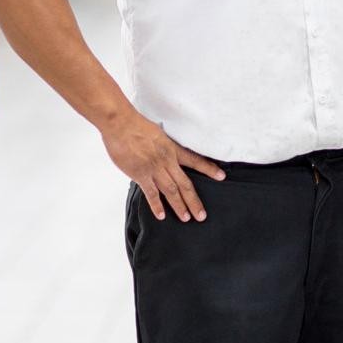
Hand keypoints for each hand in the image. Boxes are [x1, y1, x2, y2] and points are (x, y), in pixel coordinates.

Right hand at [105, 117, 224, 221]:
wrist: (121, 124)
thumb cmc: (136, 125)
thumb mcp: (158, 133)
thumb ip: (164, 146)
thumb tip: (165, 153)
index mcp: (172, 149)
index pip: (195, 160)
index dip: (209, 169)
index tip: (221, 177)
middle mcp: (167, 161)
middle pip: (185, 184)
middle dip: (194, 201)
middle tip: (202, 215)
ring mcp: (154, 169)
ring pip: (171, 191)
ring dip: (180, 206)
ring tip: (186, 218)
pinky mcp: (140, 174)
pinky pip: (151, 193)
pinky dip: (157, 206)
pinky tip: (162, 215)